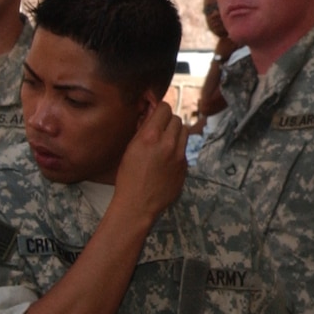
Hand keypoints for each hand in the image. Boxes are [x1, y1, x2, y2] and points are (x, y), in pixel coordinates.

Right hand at [112, 99, 188, 223]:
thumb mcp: (130, 148)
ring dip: (176, 133)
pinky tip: (166, 159)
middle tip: (159, 128)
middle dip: (168, 121)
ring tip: (164, 142)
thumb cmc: (128, 177)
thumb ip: (143, 128)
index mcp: (151, 137)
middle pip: (177, 119)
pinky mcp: (185, 167)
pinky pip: (185, 150)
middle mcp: (168, 144)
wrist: (138, 204)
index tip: (155, 112)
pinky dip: (178, 149)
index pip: (164, 108)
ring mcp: (180, 156)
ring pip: (184, 132)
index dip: (159, 108)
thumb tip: (150, 111)